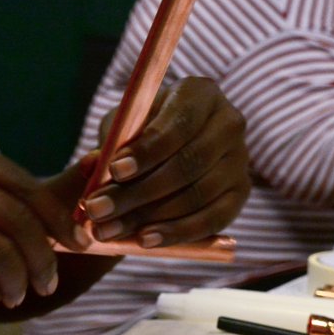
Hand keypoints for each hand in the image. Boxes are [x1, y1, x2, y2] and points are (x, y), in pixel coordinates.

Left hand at [80, 77, 249, 247]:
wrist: (165, 157)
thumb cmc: (140, 136)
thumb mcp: (120, 131)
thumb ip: (108, 144)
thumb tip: (93, 165)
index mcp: (200, 94)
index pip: (179, 123)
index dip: (147, 150)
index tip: (115, 171)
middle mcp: (229, 123)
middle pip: (187, 164)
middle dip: (137, 192)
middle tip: (98, 210)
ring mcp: (240, 160)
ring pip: (196, 195)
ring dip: (148, 217)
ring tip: (107, 230)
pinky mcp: (240, 194)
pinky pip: (212, 220)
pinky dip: (176, 233)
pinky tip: (144, 240)